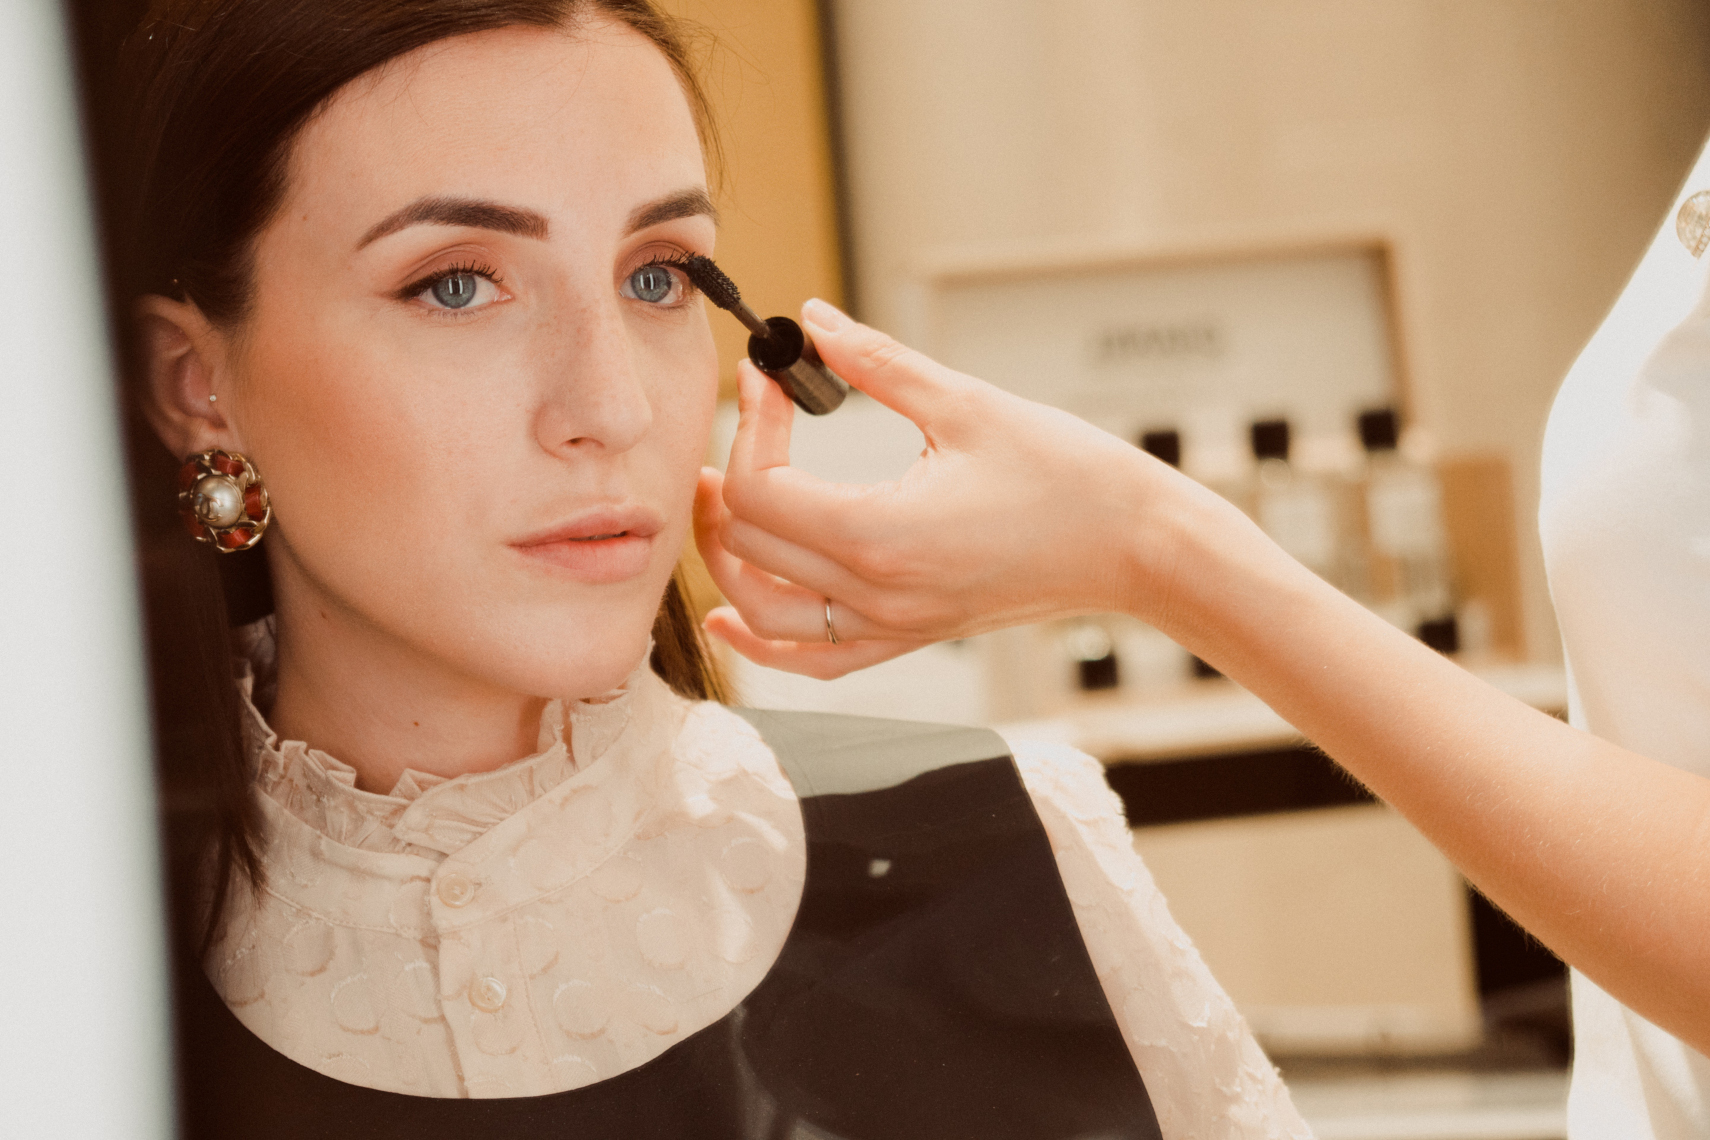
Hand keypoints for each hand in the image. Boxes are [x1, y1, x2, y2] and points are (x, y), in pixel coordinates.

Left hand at [693, 299, 1193, 678]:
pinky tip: (731, 617)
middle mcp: (876, 595)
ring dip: (728, 559)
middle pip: (748, 549)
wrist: (1135, 547)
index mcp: (881, 536)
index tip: (770, 378)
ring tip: (721, 501)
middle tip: (746, 422)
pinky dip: (763, 642)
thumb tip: (812, 320)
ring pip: (765, 614)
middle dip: (728, 480)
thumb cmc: (1069, 476)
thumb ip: (876, 362)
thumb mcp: (966, 403)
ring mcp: (892, 625)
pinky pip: (815, 658)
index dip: (749, 426)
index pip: (759, 492)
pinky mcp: (910, 634)